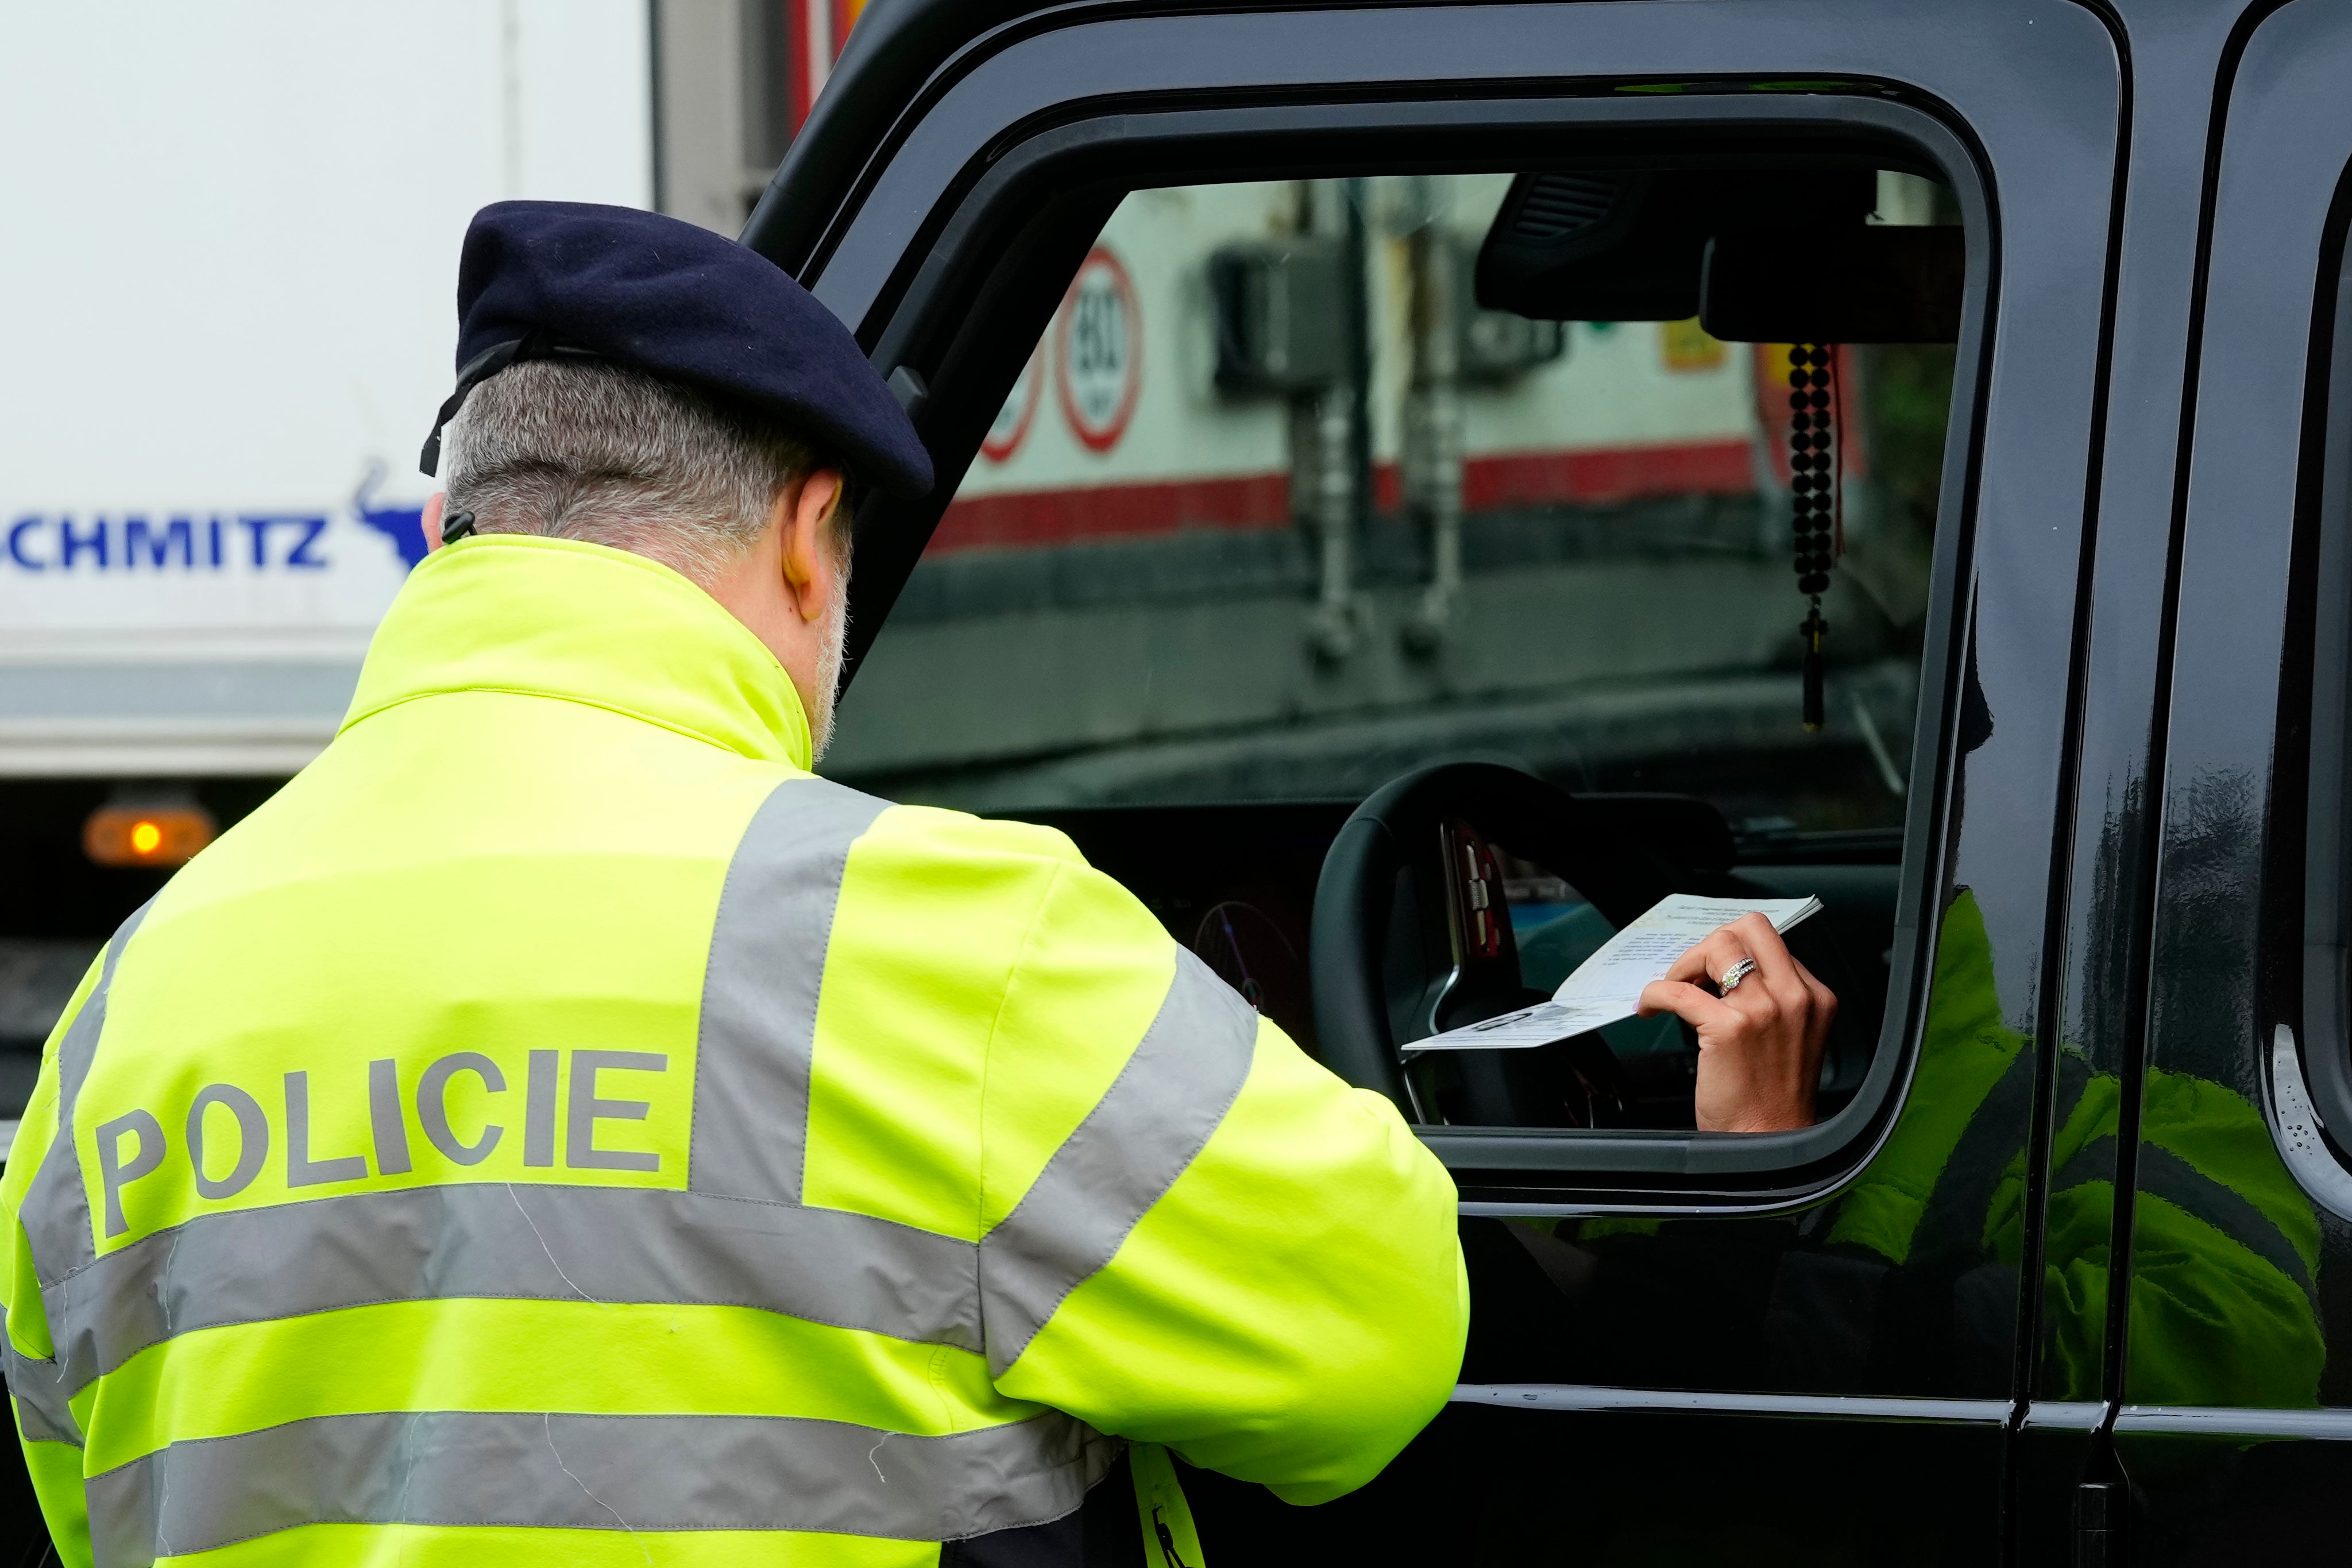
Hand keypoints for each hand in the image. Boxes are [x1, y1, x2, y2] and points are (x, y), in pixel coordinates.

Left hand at [1637, 911, 1835, 1132]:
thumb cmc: (1772, 1099)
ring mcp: (1764, 1009)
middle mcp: (1795, 997)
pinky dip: (1655, 993)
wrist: (1768, 1144)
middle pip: (1750, 927)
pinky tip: (1650, 1006)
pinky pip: (1678, 989)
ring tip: (1674, 989)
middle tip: (1693, 972)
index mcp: (1814, 997)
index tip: (1712, 970)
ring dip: (1685, 963)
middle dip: (1714, 942)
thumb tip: (1724, 971)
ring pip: (1717, 946)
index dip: (1735, 952)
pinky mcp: (1730, 1027)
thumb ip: (1773, 1001)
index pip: (1772, 943)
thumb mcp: (1791, 1038)